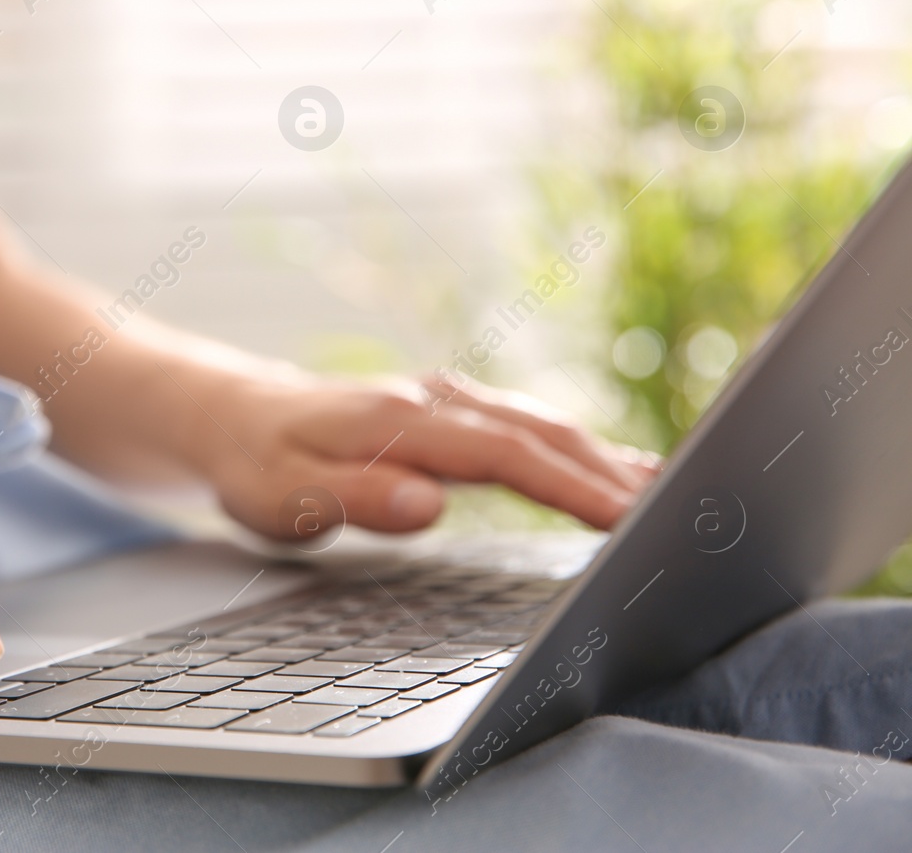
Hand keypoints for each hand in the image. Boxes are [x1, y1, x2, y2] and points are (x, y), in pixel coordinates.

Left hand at [190, 368, 657, 540]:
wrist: (237, 416)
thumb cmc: (257, 464)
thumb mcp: (282, 496)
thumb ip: (353, 499)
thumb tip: (427, 506)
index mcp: (398, 421)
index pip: (502, 455)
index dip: (568, 486)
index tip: (626, 516)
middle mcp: (431, 400)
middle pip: (538, 432)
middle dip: (610, 471)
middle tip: (682, 511)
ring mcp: (444, 401)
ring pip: (540, 424)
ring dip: (604, 456)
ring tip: (673, 490)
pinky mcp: (450, 412)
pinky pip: (526, 426)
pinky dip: (577, 447)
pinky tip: (614, 468)